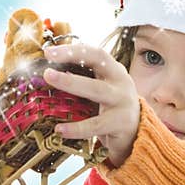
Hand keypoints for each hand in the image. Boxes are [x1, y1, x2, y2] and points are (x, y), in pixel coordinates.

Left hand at [42, 43, 139, 167]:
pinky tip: (60, 129)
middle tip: (47, 65)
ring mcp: (123, 102)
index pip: (95, 53)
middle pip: (97, 63)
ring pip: (96, 89)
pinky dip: (77, 128)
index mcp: (114, 71)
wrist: (137, 135)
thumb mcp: (102, 90)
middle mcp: (121, 82)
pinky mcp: (122, 123)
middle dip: (71, 59)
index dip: (73, 50)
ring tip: (50, 80)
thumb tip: (49, 74)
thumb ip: (84, 81)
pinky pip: (96, 124)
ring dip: (71, 83)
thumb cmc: (112, 110)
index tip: (49, 52)